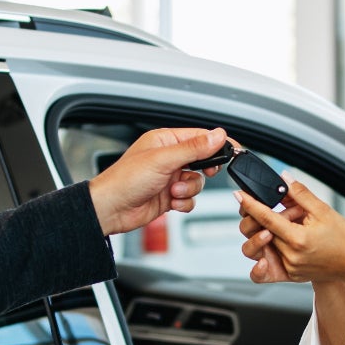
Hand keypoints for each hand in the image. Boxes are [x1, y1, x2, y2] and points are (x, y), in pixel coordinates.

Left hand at [88, 127, 226, 235]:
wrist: (111, 209)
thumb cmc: (125, 180)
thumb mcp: (164, 159)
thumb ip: (194, 148)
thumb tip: (217, 135)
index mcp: (165, 140)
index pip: (199, 136)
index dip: (217, 143)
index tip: (233, 150)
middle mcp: (168, 157)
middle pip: (202, 160)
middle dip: (203, 170)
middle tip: (206, 172)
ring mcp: (169, 177)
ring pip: (197, 181)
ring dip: (189, 188)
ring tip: (173, 191)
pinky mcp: (169, 195)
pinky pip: (189, 197)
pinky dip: (184, 201)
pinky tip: (171, 202)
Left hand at [235, 181, 344, 284]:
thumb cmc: (344, 239)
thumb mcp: (324, 211)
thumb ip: (300, 194)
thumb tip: (284, 178)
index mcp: (298, 239)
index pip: (266, 218)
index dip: (250, 204)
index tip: (239, 194)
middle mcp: (291, 256)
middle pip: (262, 231)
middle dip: (267, 216)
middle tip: (284, 210)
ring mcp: (289, 268)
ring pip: (265, 245)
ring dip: (270, 231)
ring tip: (289, 226)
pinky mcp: (290, 274)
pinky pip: (270, 262)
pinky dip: (271, 250)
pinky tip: (279, 242)